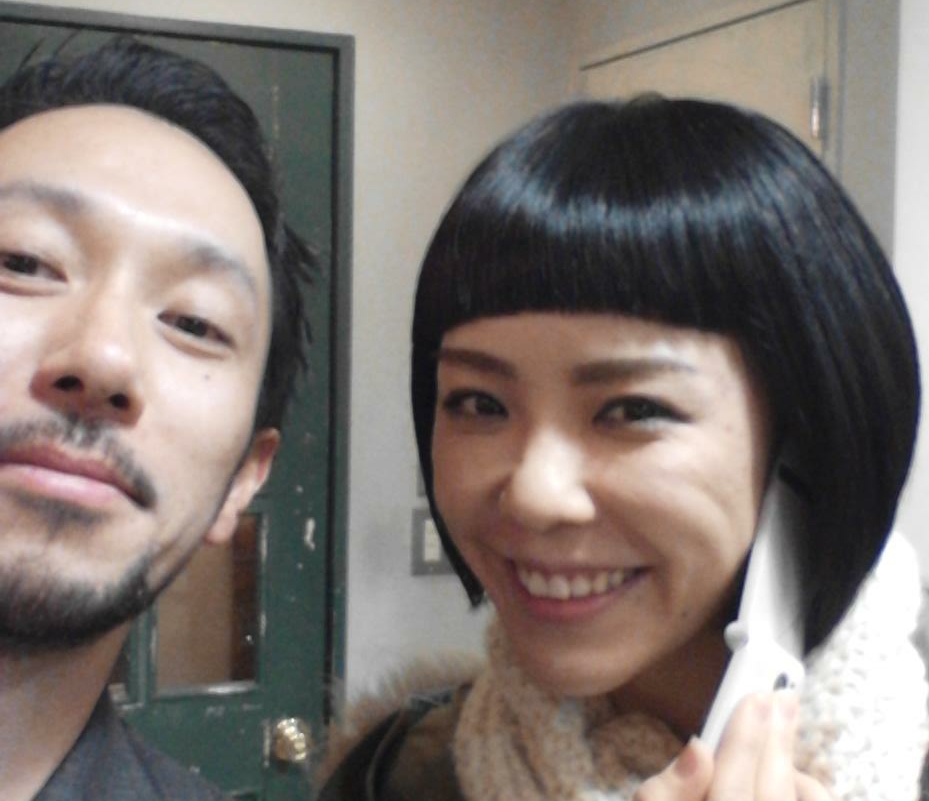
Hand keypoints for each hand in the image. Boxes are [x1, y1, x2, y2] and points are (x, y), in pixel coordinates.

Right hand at [633, 693, 834, 800]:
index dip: (744, 744)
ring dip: (793, 766)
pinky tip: (794, 774)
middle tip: (781, 696)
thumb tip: (699, 749)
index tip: (754, 698)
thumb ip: (665, 792)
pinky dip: (805, 794)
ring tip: (784, 723)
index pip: (730, 793)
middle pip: (769, 800)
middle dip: (776, 743)